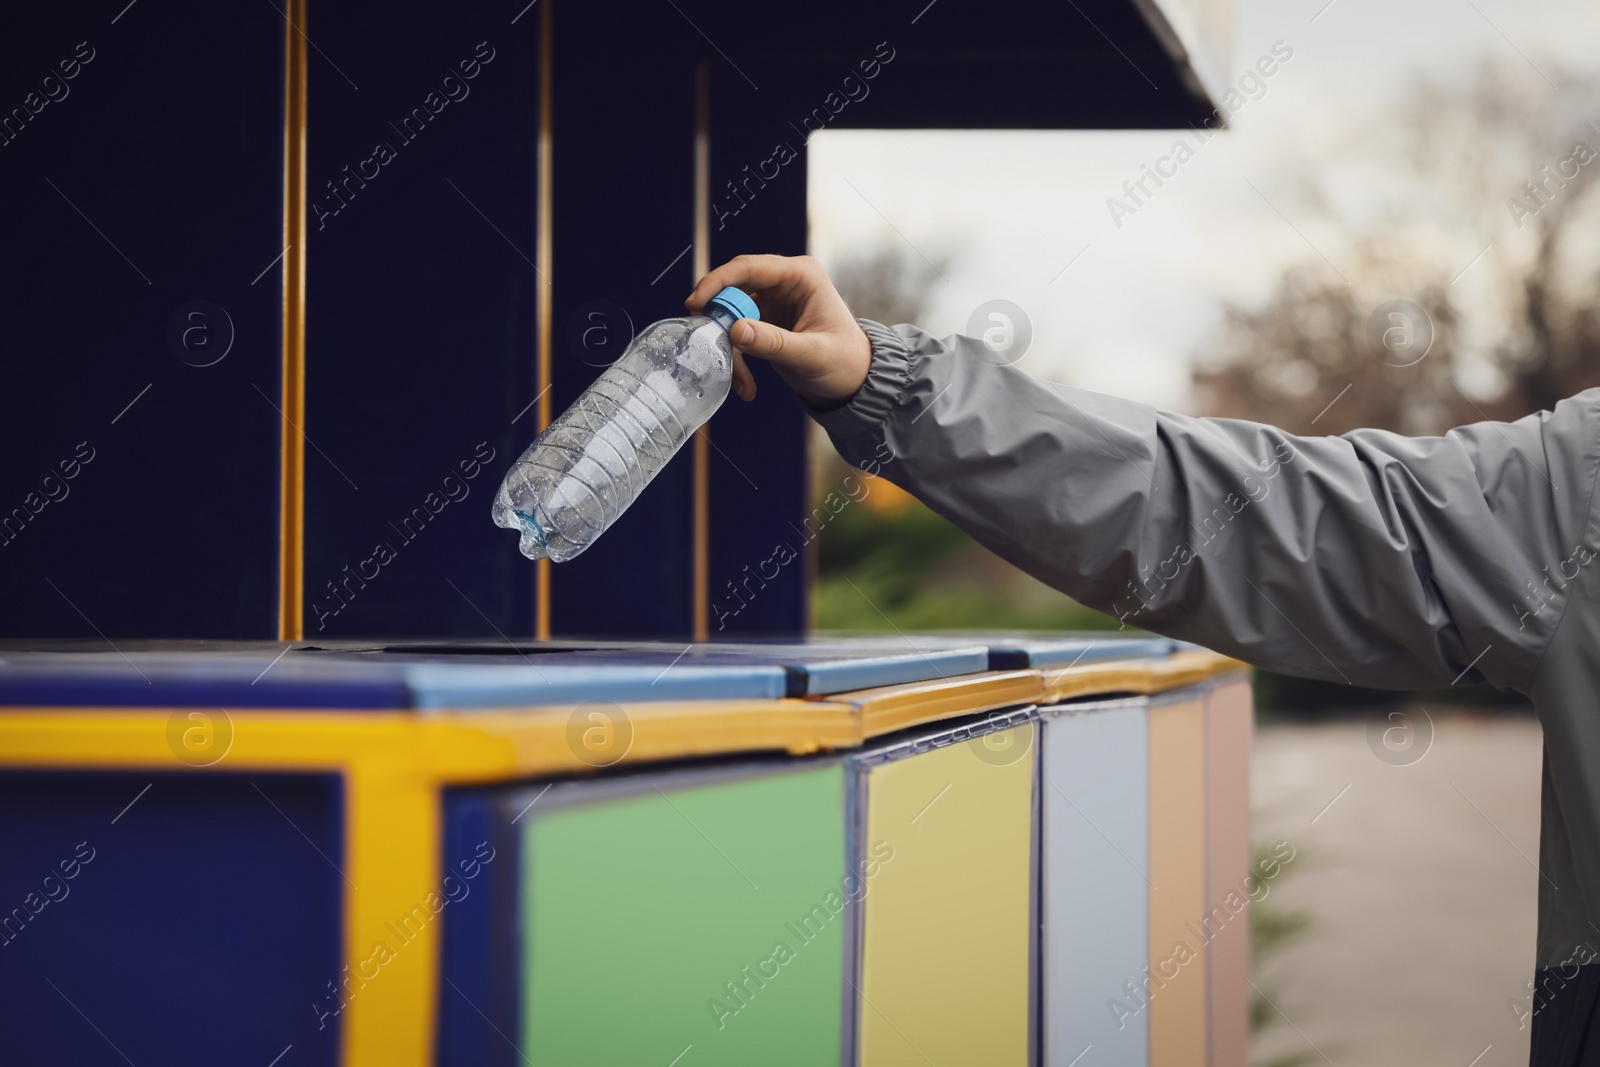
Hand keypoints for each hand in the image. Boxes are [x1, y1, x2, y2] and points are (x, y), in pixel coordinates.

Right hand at [686, 254, 871, 406]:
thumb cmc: (844, 363)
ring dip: (729, 348)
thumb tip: (735, 330)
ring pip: (731, 315)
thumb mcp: (811, 355)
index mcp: (801, 275)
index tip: (696, 304)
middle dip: (719, 319)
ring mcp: (773, 300)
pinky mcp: (765, 321)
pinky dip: (738, 359)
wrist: (854, 381)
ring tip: (740, 382)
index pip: (749, 267)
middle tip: (705, 343)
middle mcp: (784, 282)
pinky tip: (747, 387)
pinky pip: (738, 334)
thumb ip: (774, 343)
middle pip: (733, 288)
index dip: (718, 282)